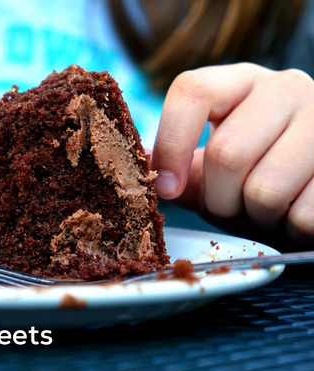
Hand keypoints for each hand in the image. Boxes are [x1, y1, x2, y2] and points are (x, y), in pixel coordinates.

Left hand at [151, 62, 313, 249]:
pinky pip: (303, 215)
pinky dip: (291, 229)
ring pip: (265, 190)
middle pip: (226, 154)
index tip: (166, 187)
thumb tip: (133, 161)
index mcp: (242, 82)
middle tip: (233, 204)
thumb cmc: (255, 176)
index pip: (192, 90)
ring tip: (269, 208)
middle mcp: (286, 88)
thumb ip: (176, 165)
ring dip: (257, 217)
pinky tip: (297, 213)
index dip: (171, 143)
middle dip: (219, 200)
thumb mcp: (212, 168)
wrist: (313, 190)